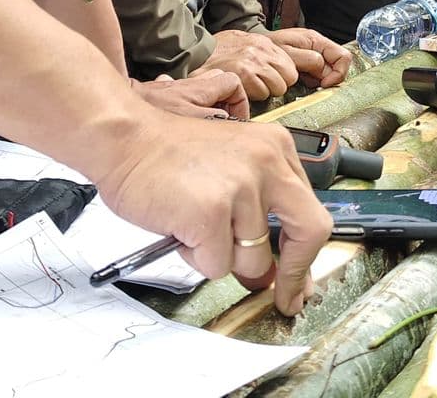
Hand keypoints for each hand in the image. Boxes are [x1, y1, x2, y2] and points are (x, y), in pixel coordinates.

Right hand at [95, 112, 331, 315]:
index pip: (311, 211)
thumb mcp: (230, 169)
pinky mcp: (212, 211)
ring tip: (194, 225)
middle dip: (296, 273)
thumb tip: (271, 272)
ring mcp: (241, 187)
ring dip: (220, 256)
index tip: (300, 282)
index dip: (306, 255)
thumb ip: (258, 212)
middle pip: (308, 233)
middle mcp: (267, 164)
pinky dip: (194, 257)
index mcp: (276, 149)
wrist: (125, 139)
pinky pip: (215, 264)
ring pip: (251, 259)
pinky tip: (180, 226)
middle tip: (283, 298)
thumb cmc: (168, 156)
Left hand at [134, 71, 248, 119]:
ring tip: (202, 122)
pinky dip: (183, 104)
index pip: (233, 83)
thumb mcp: (192, 120)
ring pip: (200, 88)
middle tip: (222, 120)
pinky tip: (176, 117)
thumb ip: (215, 118)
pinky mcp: (159, 94)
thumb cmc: (155, 111)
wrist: (120, 108)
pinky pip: (178, 94)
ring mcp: (174, 88)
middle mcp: (190, 84)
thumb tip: (230, 121)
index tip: (237, 119)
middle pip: (219, 82)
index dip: (240, 101)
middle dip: (225, 101)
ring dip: (205, 103)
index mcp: (202, 88)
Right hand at [198, 28, 299, 98]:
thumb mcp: (244, 43)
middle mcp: (261, 50)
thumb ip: (263, 53)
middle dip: (277, 84)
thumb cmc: (217, 52)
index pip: (291, 65)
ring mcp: (254, 61)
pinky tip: (242, 90)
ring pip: (278, 88)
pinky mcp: (245, 74)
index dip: (283, 76)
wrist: (194, 54)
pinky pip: (263, 93)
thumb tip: (280, 67)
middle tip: (260, 84)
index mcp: (263, 42)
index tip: (275, 79)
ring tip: (249, 87)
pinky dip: (253, 96)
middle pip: (290, 77)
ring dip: (265, 91)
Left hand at [267, 26, 353, 88]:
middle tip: (311, 82)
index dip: (338, 73)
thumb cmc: (267, 47)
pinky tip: (301, 80)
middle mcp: (318, 47)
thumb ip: (308, 60)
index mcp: (316, 40)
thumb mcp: (287, 53)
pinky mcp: (308, 64)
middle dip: (328, 78)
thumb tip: (324, 70)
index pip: (343, 57)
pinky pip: (318, 76)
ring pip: (328, 73)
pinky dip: (312, 81)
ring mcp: (314, 55)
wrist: (254, 50)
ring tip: (303, 80)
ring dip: (319, 80)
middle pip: (338, 66)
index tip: (325, 84)